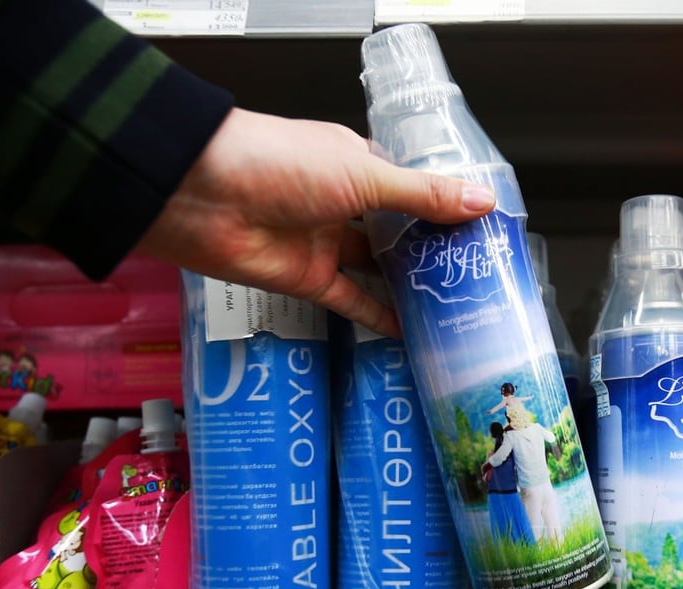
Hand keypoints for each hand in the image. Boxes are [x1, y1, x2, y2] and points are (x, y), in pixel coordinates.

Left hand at [136, 108, 495, 336]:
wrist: (200, 196)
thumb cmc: (278, 164)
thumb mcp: (364, 176)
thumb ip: (423, 197)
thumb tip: (483, 202)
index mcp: (356, 164)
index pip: (410, 186)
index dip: (443, 207)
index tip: (482, 230)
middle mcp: (342, 202)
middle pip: (396, 230)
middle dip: (431, 250)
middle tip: (478, 273)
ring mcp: (324, 242)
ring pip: (376, 267)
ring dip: (408, 284)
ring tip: (454, 304)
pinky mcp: (306, 279)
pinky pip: (350, 301)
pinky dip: (377, 316)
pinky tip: (409, 331)